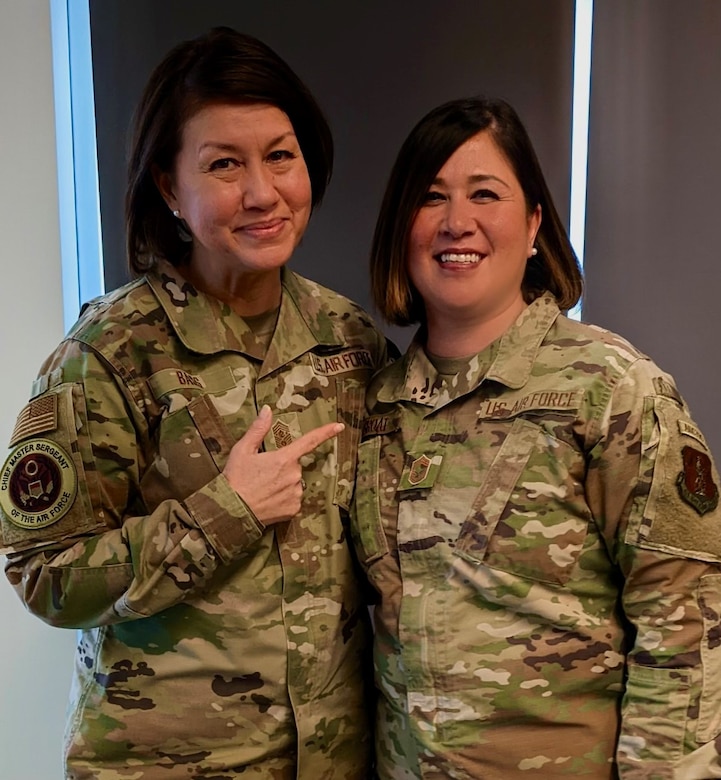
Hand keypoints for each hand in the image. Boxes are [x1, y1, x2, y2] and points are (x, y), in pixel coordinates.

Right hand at [222, 405, 343, 525]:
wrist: (231, 512)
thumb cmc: (235, 479)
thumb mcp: (242, 450)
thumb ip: (258, 429)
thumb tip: (267, 410)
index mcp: (284, 458)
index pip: (309, 441)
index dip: (326, 432)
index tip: (339, 426)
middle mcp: (294, 476)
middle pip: (295, 466)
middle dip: (283, 467)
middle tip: (262, 475)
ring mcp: (295, 494)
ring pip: (294, 483)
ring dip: (283, 484)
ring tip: (264, 489)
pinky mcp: (294, 510)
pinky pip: (293, 499)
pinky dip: (284, 499)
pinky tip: (269, 501)